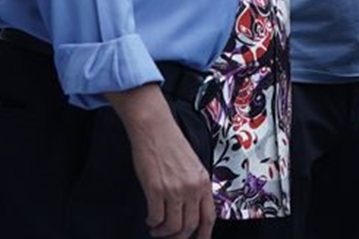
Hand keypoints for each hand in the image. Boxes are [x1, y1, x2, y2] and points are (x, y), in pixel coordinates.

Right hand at [110, 85, 213, 238]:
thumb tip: (192, 208)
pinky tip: (150, 219)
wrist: (155, 129)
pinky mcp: (156, 189)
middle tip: (170, 237)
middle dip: (179, 237)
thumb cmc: (172, 144)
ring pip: (172, 226)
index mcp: (204, 182)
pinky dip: (152, 222)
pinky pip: (156, 217)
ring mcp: (174, 190)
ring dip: (163, 232)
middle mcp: (192, 188)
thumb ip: (195, 187)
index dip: (204, 234)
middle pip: (190, 226)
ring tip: (157, 229)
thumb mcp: (193, 166)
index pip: (209, 217)